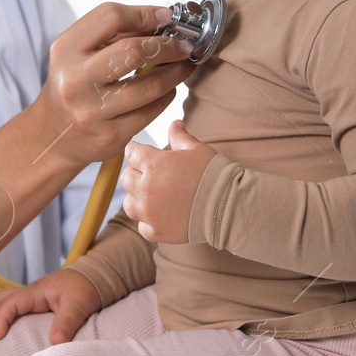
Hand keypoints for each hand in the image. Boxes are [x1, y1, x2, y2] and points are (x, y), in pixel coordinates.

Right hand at [0, 268, 99, 343]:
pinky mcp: (34, 305)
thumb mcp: (78, 305)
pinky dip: (1, 316)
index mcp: (36, 291)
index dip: (1, 318)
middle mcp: (29, 293)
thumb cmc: (84, 288)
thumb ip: (67, 323)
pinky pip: (11, 308)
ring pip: (2, 301)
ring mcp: (30, 298)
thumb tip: (55, 342)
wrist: (93, 278)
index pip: (11, 302)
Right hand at [34, 4, 196, 167]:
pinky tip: (169, 88)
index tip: (167, 17)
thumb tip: (159, 21)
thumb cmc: (72, 85)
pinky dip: (167, 95)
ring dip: (176, 72)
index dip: (145, 14)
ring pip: (150, 86)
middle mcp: (76, 80)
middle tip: (184, 45)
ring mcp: (93, 111)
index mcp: (66, 50)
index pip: (111, 18)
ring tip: (185, 64)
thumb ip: (112, 34)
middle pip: (134, 51)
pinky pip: (151, 111)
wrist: (52, 134)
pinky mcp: (110, 136)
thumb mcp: (77, 52)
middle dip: (168, 45)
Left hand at [121, 121, 218, 242]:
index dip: (139, 151)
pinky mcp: (157, 231)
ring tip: (153, 196)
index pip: (131, 153)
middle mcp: (146, 189)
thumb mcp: (196, 149)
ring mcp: (150, 213)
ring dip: (137, 198)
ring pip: (129, 203)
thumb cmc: (213, 173)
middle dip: (137, 172)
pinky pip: (142, 226)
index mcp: (153, 165)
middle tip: (153, 174)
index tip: (146, 154)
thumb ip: (180, 136)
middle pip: (127, 177)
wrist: (228, 205)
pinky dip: (148, 221)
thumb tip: (175, 123)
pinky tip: (161, 215)